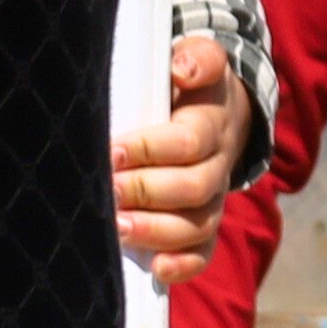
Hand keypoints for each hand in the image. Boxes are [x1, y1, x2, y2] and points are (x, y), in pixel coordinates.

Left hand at [112, 37, 250, 286]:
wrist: (221, 115)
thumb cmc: (192, 87)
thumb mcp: (200, 60)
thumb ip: (197, 57)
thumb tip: (182, 70)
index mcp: (212, 125)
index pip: (188, 142)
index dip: (150, 150)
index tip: (111, 151)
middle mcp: (217, 167)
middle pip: (192, 188)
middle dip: (146, 192)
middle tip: (105, 190)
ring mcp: (212, 201)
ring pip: (196, 225)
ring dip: (157, 231)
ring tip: (117, 229)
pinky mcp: (203, 226)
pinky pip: (202, 253)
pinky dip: (183, 266)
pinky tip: (156, 270)